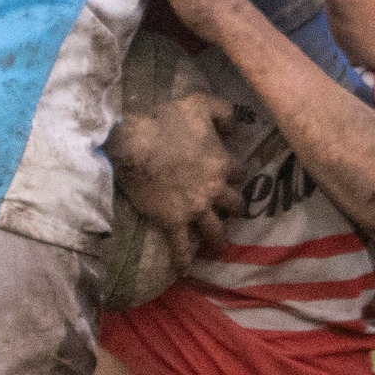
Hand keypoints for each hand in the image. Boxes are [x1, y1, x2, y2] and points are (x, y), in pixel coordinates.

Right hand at [106, 89, 243, 275]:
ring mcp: (195, 208)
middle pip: (235, 205)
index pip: (240, 173)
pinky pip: (182, 246)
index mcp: (223, 163)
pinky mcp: (173, 221)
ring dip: (220, 239)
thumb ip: (223, 112)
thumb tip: (234, 129)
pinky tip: (185, 271)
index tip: (230, 175)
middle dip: (235, 208)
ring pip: (216, 230)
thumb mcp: (200, 103)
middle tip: (231, 212)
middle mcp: (214, 190)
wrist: (135, 144)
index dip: (235, 174)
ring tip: (220, 246)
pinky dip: (184, 260)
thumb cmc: (165, 120)